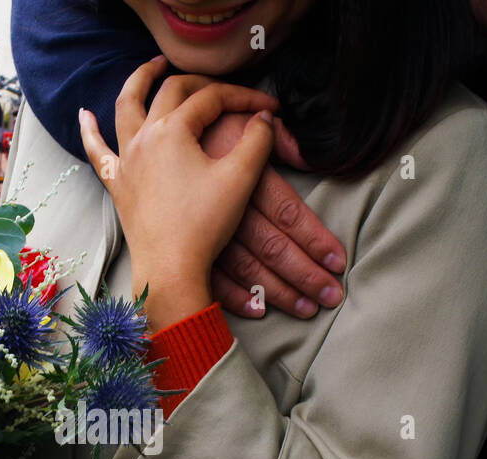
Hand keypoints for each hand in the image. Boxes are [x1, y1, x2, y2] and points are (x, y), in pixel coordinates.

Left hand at [79, 57, 277, 330]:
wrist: (171, 268)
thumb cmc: (205, 225)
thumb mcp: (240, 179)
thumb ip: (257, 140)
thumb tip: (265, 118)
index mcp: (173, 130)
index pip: (212, 99)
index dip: (245, 97)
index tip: (270, 109)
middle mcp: (144, 137)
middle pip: (171, 92)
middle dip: (199, 82)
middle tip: (221, 85)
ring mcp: (126, 160)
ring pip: (127, 107)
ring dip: (140, 81)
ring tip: (153, 66)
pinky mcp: (117, 184)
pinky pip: (98, 151)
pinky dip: (90, 130)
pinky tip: (85, 114)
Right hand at [200, 113, 345, 318]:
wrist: (149, 143)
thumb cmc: (201, 129)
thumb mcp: (237, 120)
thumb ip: (278, 138)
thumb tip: (309, 158)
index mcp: (245, 177)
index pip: (289, 214)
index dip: (315, 239)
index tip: (337, 262)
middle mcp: (227, 209)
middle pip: (272, 248)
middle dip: (305, 275)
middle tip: (332, 297)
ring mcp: (203, 231)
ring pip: (247, 269)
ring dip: (277, 292)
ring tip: (306, 309)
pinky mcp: (185, 245)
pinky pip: (213, 279)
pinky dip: (236, 297)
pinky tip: (259, 310)